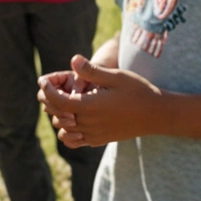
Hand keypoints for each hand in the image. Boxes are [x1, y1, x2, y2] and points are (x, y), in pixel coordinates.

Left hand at [37, 55, 165, 147]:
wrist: (157, 114)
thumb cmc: (138, 91)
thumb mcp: (116, 76)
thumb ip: (92, 71)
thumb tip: (73, 59)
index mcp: (92, 107)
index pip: (59, 101)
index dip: (48, 91)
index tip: (43, 80)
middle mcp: (90, 124)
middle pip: (58, 115)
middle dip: (49, 101)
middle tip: (48, 87)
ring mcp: (94, 135)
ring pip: (64, 130)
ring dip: (59, 116)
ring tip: (61, 100)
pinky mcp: (99, 140)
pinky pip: (75, 141)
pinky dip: (68, 131)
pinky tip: (73, 116)